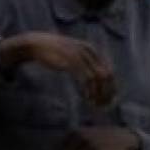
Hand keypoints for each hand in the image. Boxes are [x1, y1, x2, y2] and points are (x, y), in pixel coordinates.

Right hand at [0, 32, 114, 106]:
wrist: (38, 44)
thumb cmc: (56, 51)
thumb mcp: (73, 53)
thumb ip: (85, 62)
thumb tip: (97, 78)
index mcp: (91, 49)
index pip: (109, 70)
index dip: (111, 87)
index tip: (109, 100)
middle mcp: (87, 52)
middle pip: (105, 75)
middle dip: (107, 92)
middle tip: (104, 105)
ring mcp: (79, 56)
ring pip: (96, 78)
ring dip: (98, 93)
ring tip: (94, 104)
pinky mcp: (70, 62)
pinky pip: (84, 79)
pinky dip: (88, 91)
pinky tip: (87, 99)